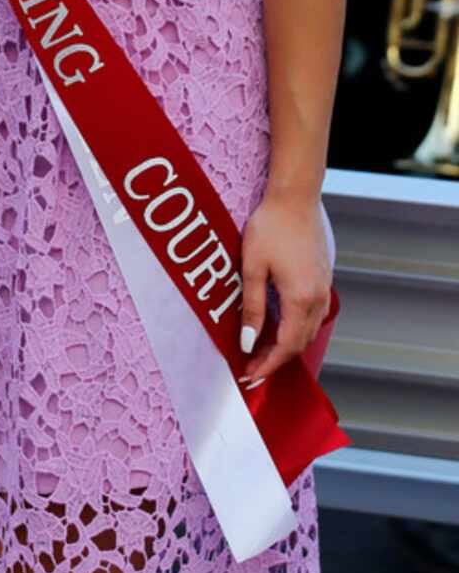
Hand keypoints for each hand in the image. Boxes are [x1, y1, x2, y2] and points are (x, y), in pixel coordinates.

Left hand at [239, 192, 331, 384]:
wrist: (296, 197)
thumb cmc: (271, 226)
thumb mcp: (252, 266)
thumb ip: (252, 308)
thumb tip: (248, 342)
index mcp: (301, 299)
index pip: (286, 346)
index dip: (268, 364)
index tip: (250, 375)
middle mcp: (318, 298)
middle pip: (299, 343)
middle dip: (276, 359)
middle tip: (252, 367)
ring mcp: (324, 288)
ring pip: (308, 330)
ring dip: (287, 344)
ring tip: (263, 350)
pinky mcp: (324, 278)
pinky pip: (313, 315)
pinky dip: (297, 328)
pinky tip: (280, 324)